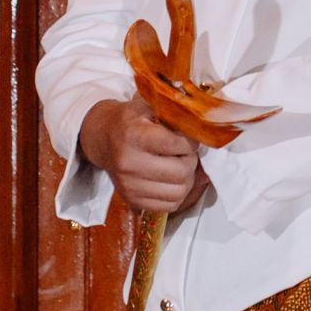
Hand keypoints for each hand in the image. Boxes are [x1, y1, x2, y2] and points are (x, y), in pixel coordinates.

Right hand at [80, 98, 205, 213]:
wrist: (103, 138)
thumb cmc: (131, 120)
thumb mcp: (149, 105)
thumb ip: (174, 114)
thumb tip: (206, 127)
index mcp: (133, 135)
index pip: (176, 144)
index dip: (190, 141)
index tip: (190, 137)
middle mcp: (129, 163)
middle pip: (181, 171)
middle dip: (191, 160)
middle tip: (187, 152)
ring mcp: (129, 185)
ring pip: (179, 192)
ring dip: (188, 179)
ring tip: (181, 165)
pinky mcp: (132, 200)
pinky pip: (170, 205)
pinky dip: (178, 193)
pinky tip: (174, 180)